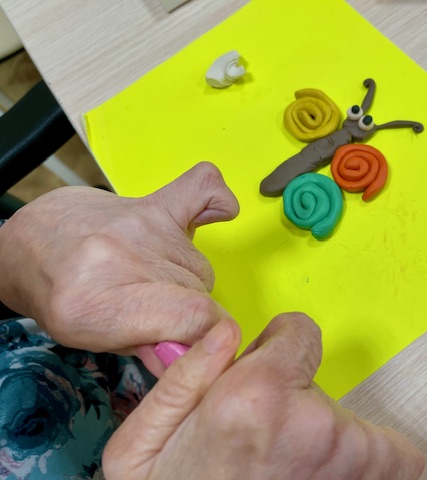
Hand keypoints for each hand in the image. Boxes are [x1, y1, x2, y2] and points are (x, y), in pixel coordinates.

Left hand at [0, 162, 238, 371]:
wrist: (33, 244)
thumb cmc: (63, 295)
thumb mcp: (92, 340)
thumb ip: (149, 350)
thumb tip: (194, 355)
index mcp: (100, 308)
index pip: (192, 317)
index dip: (209, 334)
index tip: (204, 340)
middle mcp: (120, 261)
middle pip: (199, 293)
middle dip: (188, 310)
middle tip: (159, 308)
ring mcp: (138, 226)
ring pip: (201, 266)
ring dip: (188, 278)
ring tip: (155, 273)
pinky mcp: (150, 202)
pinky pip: (203, 189)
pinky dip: (218, 203)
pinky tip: (215, 215)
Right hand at [102, 313, 424, 478]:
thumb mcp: (138, 449)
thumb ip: (182, 378)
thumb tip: (225, 333)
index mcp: (254, 400)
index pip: (302, 332)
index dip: (281, 346)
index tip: (270, 368)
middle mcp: (312, 429)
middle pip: (329, 385)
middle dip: (302, 404)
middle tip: (273, 439)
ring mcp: (347, 466)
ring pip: (366, 428)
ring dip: (339, 440)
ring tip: (296, 468)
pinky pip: (396, 461)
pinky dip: (373, 465)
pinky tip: (327, 478)